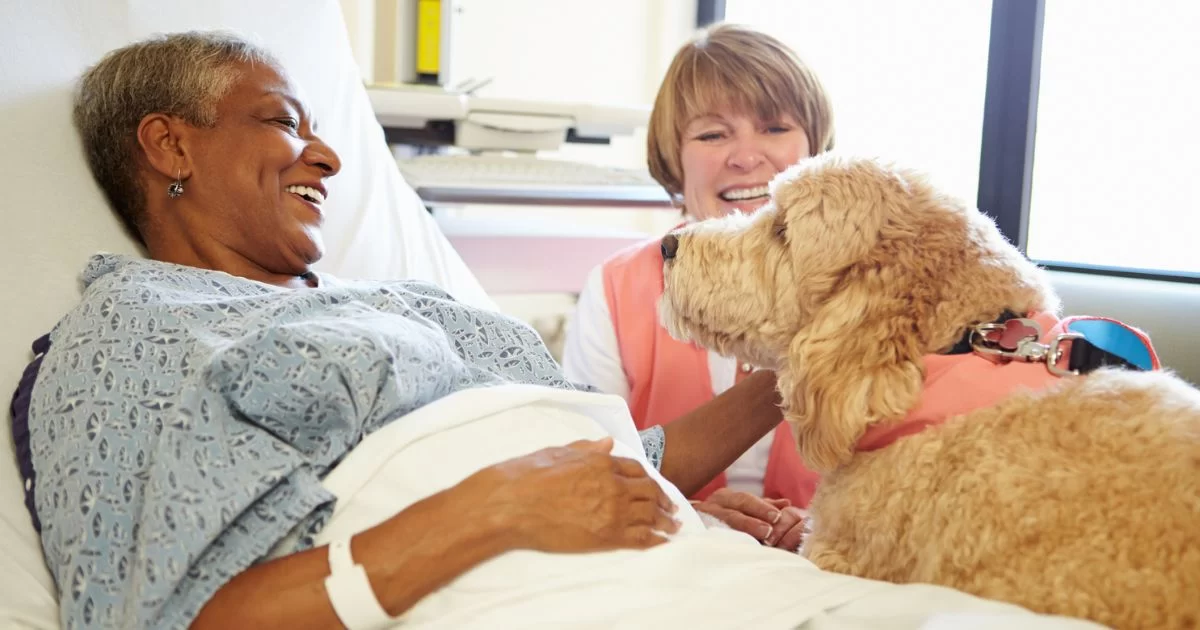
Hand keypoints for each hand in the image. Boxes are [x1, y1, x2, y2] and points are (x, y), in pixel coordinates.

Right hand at [466, 437, 680, 553]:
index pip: (636, 469)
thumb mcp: (558, 452)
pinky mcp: (605, 536)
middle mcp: (612, 485)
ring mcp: (611, 511)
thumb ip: (587, 448)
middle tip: (672, 508)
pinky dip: (656, 540)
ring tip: (674, 527)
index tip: (655, 487)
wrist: (510, 504)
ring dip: (665, 521)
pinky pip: (640, 538)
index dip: (649, 479)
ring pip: (650, 515)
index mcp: (600, 462)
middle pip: (649, 492)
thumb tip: (607, 443)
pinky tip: (663, 543)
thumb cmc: (527, 475)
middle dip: (664, 500)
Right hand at [691, 489, 806, 550]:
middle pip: (736, 506)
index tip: (778, 515)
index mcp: (726, 498)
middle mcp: (713, 505)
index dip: (762, 506)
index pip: (745, 500)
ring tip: (763, 533)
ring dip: (745, 525)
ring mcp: (703, 518)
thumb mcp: (741, 511)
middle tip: (772, 525)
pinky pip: (709, 534)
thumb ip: (763, 507)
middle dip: (755, 514)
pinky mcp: (696, 533)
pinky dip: (723, 539)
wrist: (687, 531)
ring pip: (725, 518)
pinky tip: (735, 545)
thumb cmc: (720, 521)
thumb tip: (786, 503)